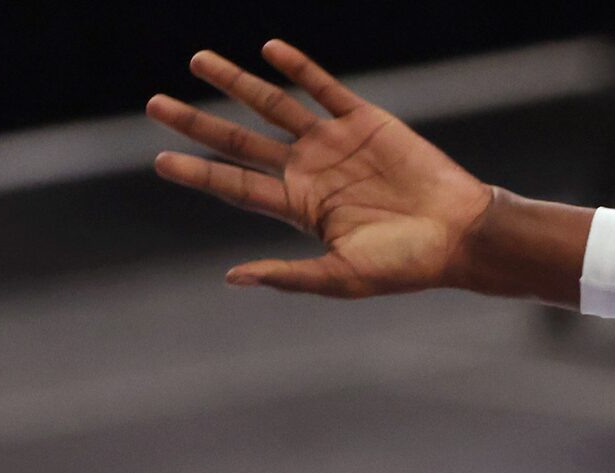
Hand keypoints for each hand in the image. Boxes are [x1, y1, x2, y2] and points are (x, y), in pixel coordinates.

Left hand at [147, 42, 498, 298]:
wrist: (459, 234)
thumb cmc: (406, 266)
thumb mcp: (343, 277)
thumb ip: (288, 276)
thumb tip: (232, 279)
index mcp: (299, 209)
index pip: (235, 186)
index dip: (198, 172)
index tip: (159, 161)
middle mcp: (309, 172)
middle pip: (239, 142)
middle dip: (198, 123)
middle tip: (154, 105)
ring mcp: (333, 143)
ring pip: (272, 107)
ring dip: (236, 83)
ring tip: (198, 61)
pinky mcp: (364, 120)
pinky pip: (322, 88)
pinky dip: (297, 69)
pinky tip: (269, 51)